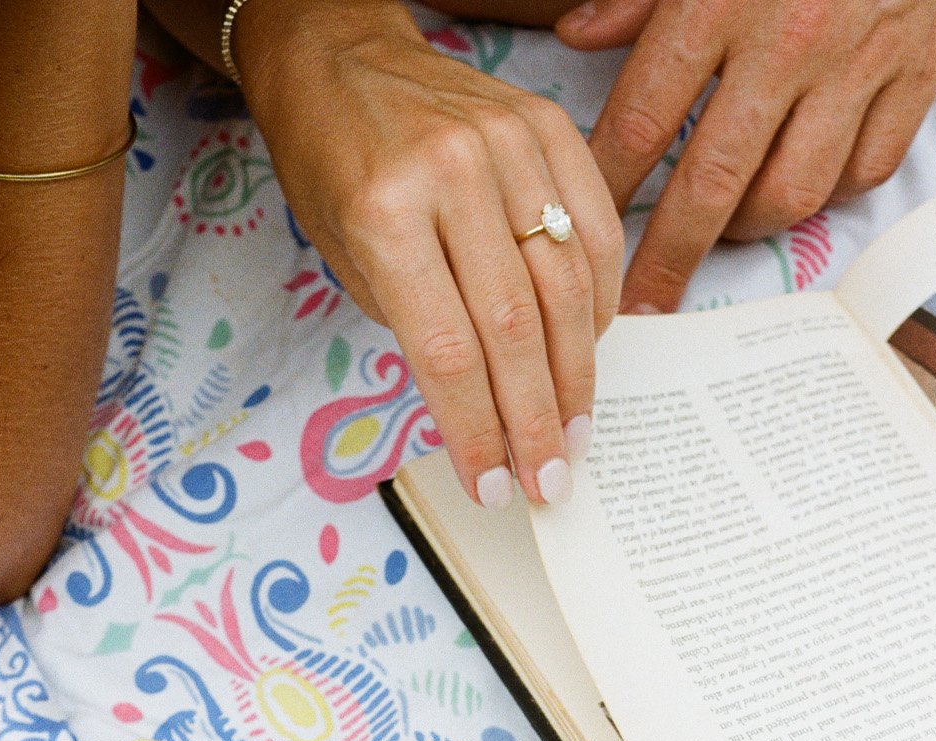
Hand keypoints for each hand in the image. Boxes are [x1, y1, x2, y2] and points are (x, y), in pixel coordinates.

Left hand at [241, 0, 622, 506]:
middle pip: (515, 329)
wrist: (341, 59)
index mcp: (385, 214)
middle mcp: (450, 174)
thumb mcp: (351, 261)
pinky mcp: (547, 125)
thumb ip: (420, 331)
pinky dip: (600, 302)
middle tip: (548, 480)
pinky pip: (596, 230)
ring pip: (565, 286)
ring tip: (572, 433)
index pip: (449, 353)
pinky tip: (589, 352)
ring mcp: (506, 144)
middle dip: (535, 421)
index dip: (479, 433)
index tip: (493, 487)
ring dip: (575, 376)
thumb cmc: (335, 170)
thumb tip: (488, 418)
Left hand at [557, 0, 935, 310]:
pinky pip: (865, 171)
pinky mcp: (917, 75)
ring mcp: (858, 66)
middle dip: (668, 257)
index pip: (644, 118)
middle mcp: (788, 43)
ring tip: (723, 232)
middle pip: (712, 184)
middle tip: (642, 306)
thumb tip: (576, 35)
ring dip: (749, 226)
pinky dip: (830, 194)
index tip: (575, 230)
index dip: (604, 187)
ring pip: (792, 192)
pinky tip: (802, 188)